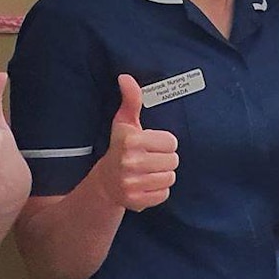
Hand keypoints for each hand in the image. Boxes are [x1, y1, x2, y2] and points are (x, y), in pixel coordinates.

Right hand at [95, 74, 178, 210]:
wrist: (105, 182)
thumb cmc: (120, 147)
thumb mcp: (124, 122)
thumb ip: (131, 99)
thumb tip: (125, 77)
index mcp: (130, 141)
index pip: (171, 142)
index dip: (164, 142)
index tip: (151, 144)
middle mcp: (130, 163)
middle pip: (173, 160)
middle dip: (164, 159)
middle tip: (150, 159)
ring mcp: (132, 184)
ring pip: (170, 177)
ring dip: (162, 174)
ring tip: (148, 171)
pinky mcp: (136, 201)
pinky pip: (164, 194)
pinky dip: (158, 190)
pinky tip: (146, 184)